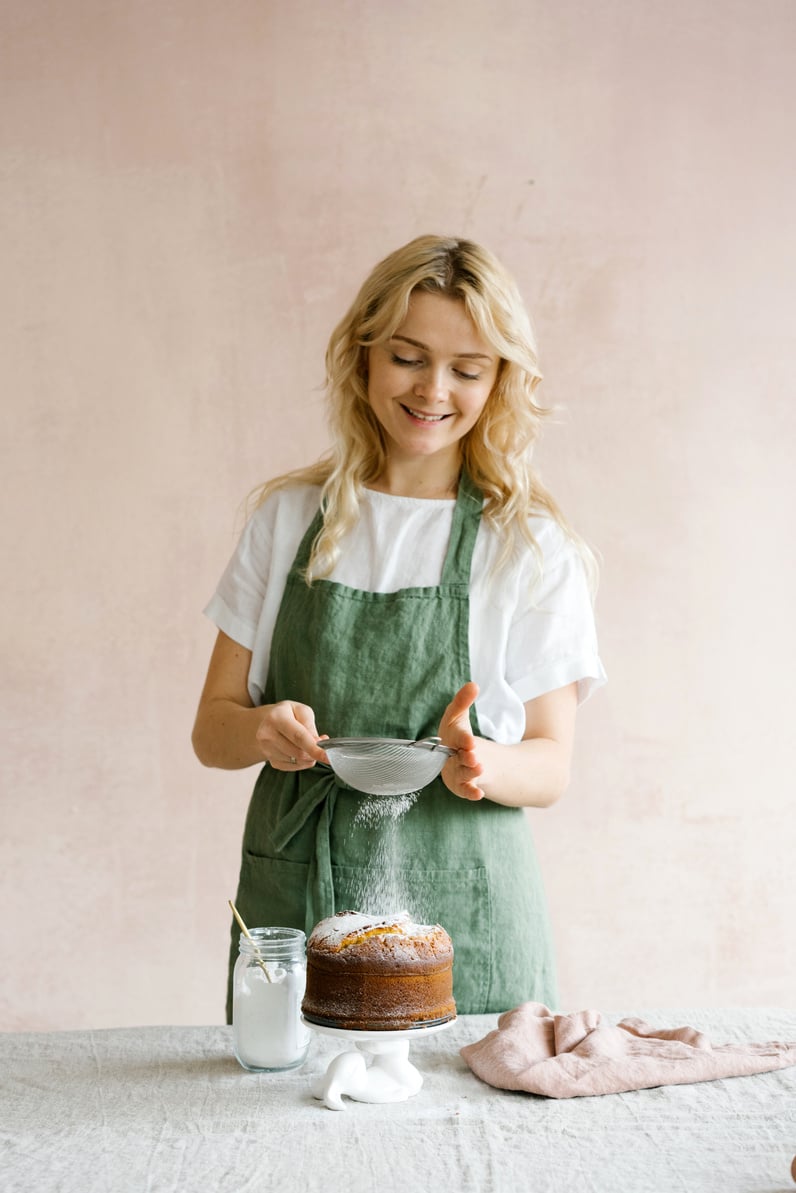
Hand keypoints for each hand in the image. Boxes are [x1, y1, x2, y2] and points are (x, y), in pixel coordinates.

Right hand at [254, 700, 328, 770]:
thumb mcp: (302, 711)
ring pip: (297, 761)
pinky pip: (292, 767)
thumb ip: (310, 727)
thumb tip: (317, 743)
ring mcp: (266, 749)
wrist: (268, 721)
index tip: (328, 757)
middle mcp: (267, 734)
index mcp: (276, 717)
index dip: (315, 748)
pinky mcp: (270, 760)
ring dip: (308, 757)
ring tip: (307, 744)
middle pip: (298, 752)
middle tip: (320, 744)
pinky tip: (300, 750)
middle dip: (314, 752)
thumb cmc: (288, 714)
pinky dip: (302, 762)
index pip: (298, 737)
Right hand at [437, 681, 483, 800]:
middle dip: (466, 758)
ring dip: (470, 773)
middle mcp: (451, 756)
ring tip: (480, 768)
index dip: (463, 739)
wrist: (453, 757)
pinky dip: (471, 793)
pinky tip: (479, 794)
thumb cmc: (455, 734)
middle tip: (473, 757)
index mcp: (451, 738)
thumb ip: (463, 701)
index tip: (470, 741)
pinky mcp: (461, 786)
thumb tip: (473, 684)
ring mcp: (456, 771)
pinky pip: (465, 790)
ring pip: (463, 775)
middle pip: (459, 758)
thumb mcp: (458, 716)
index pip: (456, 737)